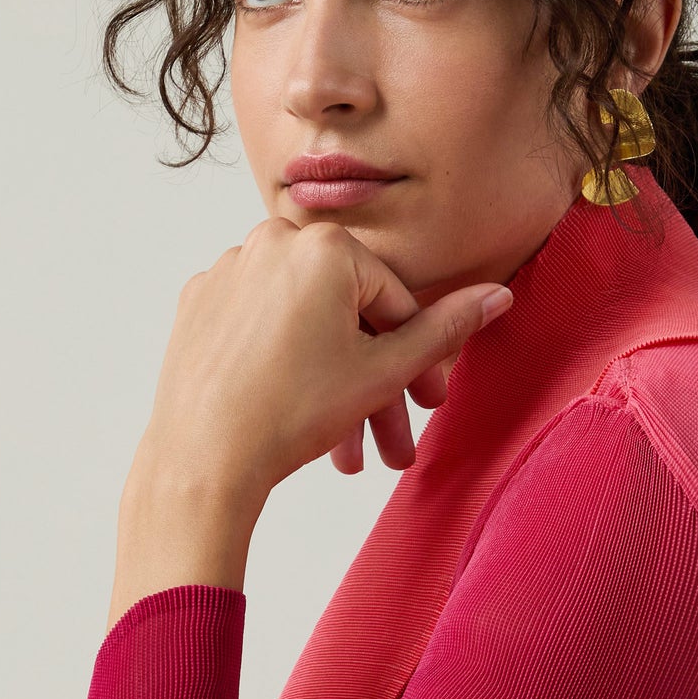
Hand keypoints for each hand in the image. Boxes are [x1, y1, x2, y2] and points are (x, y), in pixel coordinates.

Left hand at [139, 217, 511, 497]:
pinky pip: (260, 325)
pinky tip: (292, 408)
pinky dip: (283, 361)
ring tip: (344, 447)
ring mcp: (229, 268)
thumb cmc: (291, 415)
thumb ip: (444, 330)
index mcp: (324, 245)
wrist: (202, 459)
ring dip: (332, 381)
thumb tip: (497, 295)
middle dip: (375, 381)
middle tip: (392, 439)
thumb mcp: (383, 373)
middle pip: (347, 314)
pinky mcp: (200, 300)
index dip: (418, 360)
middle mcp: (271, 239)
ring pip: (303, 322)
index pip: (394, 301)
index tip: (426, 403)